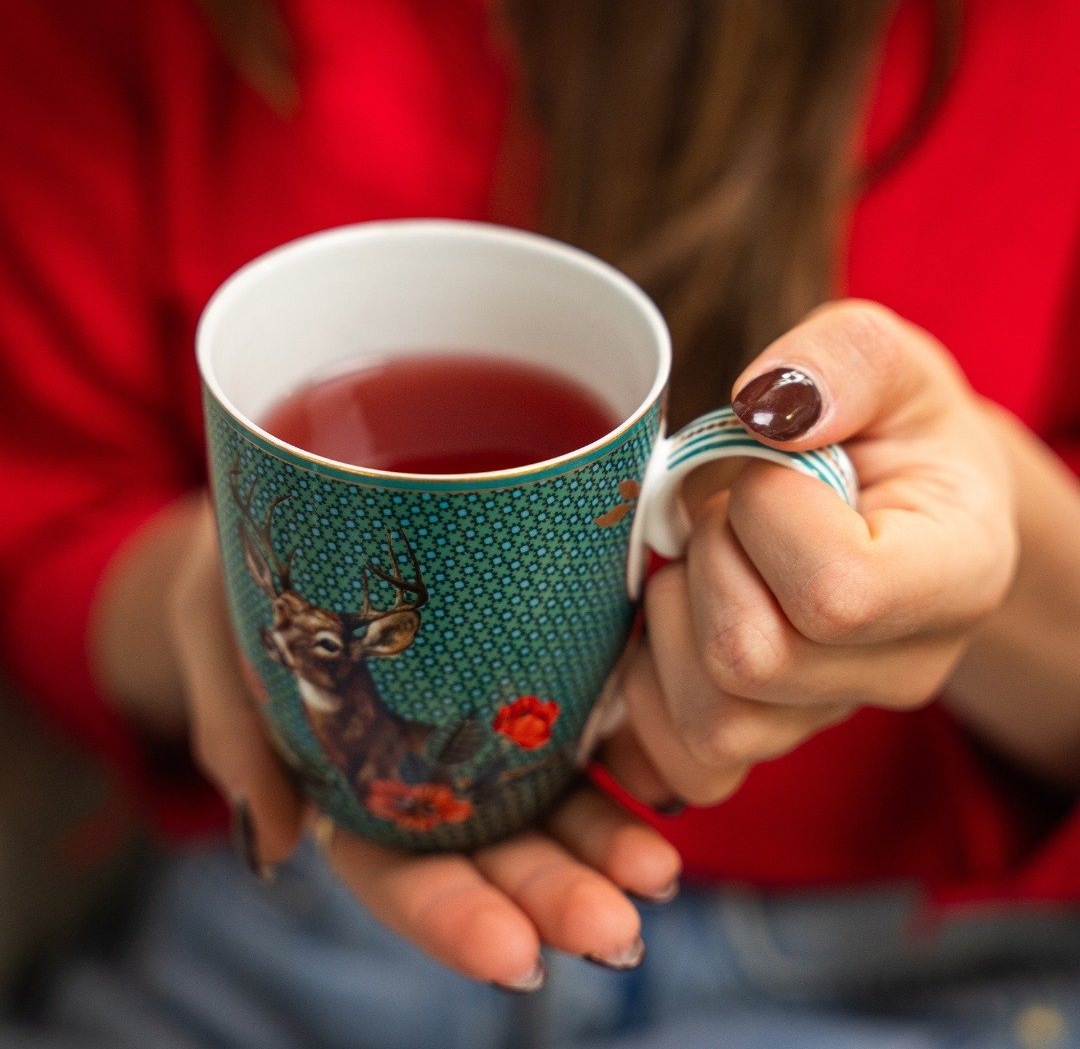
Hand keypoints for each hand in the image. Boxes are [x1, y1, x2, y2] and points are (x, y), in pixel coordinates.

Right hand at [169, 502, 680, 988]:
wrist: (286, 507)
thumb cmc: (235, 575)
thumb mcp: (211, 635)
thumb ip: (235, 732)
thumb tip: (271, 847)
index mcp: (338, 785)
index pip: (393, 871)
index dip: (450, 917)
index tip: (513, 954)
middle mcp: (416, 773)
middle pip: (487, 852)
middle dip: (550, 897)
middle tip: (617, 930)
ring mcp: (472, 727)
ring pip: (542, 803)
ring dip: (601, 847)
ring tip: (655, 875)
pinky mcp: (518, 672)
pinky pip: (573, 721)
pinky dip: (616, 760)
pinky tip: (659, 784)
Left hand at [607, 300, 1018, 806]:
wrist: (892, 500)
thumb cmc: (887, 428)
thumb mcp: (882, 362)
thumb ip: (839, 361)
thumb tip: (766, 405)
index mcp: (955, 578)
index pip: (834, 591)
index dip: (764, 514)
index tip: (770, 467)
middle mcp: (901, 670)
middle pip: (751, 659)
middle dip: (706, 561)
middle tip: (727, 513)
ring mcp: (827, 717)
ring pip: (710, 722)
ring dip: (671, 622)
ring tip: (704, 565)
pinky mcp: (764, 740)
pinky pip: (683, 765)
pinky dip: (648, 693)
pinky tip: (668, 622)